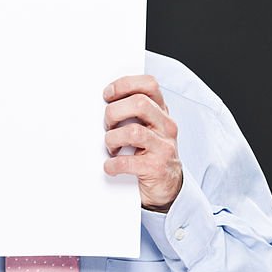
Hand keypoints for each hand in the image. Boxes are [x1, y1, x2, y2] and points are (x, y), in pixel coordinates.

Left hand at [102, 75, 182, 211]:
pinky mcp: (156, 168)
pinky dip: (113, 164)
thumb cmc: (151, 154)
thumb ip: (133, 113)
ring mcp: (164, 147)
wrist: (167, 186)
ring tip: (110, 147)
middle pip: (139, 103)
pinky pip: (128, 162)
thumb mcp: (148, 128)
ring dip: (113, 138)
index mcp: (161, 112)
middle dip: (114, 112)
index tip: (107, 94)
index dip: (125, 84)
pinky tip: (110, 166)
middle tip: (107, 124)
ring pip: (133, 132)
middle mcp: (166, 126)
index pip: (149, 85)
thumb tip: (104, 103)